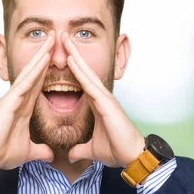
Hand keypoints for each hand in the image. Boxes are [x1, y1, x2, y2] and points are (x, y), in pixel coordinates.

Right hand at [0, 31, 55, 169]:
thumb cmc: (4, 152)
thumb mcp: (30, 152)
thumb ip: (41, 151)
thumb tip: (51, 156)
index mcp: (24, 107)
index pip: (39, 84)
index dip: (48, 70)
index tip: (58, 56)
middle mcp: (18, 99)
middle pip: (35, 73)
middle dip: (45, 55)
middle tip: (56, 37)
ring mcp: (12, 99)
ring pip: (30, 73)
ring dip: (41, 57)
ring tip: (51, 41)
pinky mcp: (8, 103)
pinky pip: (24, 84)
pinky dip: (33, 72)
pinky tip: (42, 60)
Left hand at [62, 32, 144, 167]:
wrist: (131, 156)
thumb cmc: (117, 150)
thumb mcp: (92, 149)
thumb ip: (81, 149)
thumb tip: (71, 155)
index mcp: (97, 105)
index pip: (81, 82)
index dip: (72, 68)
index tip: (62, 55)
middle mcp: (101, 97)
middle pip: (84, 72)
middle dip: (73, 54)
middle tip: (62, 37)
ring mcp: (105, 98)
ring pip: (87, 73)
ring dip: (76, 56)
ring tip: (64, 40)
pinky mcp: (107, 103)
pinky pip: (90, 84)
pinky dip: (80, 72)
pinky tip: (72, 60)